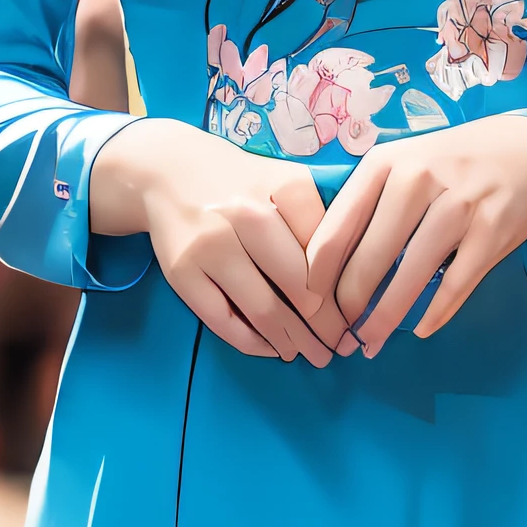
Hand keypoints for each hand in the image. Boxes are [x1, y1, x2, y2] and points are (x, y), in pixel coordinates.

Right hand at [88, 119, 335, 364]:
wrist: (169, 171)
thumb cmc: (243, 183)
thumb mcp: (287, 181)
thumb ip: (321, 219)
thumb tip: (355, 280)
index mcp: (283, 187)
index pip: (328, 251)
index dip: (345, 290)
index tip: (357, 314)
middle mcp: (246, 214)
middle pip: (300, 285)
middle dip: (327, 324)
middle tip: (341, 345)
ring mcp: (210, 245)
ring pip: (264, 309)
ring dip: (295, 341)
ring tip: (314, 355)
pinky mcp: (182, 272)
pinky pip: (224, 321)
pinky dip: (254, 343)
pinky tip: (274, 348)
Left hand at [305, 115, 526, 355]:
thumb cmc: (450, 165)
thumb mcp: (402, 164)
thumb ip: (366, 204)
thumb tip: (319, 265)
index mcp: (385, 163)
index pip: (336, 228)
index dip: (317, 276)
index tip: (307, 306)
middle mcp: (419, 179)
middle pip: (370, 257)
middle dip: (349, 306)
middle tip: (339, 335)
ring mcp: (459, 205)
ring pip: (411, 275)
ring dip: (386, 317)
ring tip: (370, 342)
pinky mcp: (492, 231)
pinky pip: (456, 283)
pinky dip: (435, 312)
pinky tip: (419, 329)